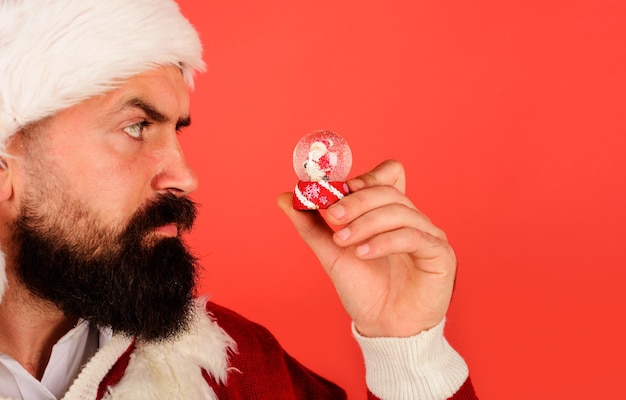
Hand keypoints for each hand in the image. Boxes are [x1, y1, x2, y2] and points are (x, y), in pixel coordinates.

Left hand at [277, 160, 456, 336]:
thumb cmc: (364, 289)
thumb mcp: (332, 252)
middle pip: (388, 191)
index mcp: (391, 212)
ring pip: (399, 211)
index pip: (389, 174)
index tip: (336, 192)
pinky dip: (384, 241)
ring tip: (343, 242)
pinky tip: (362, 254)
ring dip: (365, 223)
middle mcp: (413, 218)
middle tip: (332, 217)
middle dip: (356, 201)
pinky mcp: (440, 254)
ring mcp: (429, 234)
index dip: (365, 177)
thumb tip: (283, 197)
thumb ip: (311, 224)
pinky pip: (413, 237)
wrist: (383, 327)